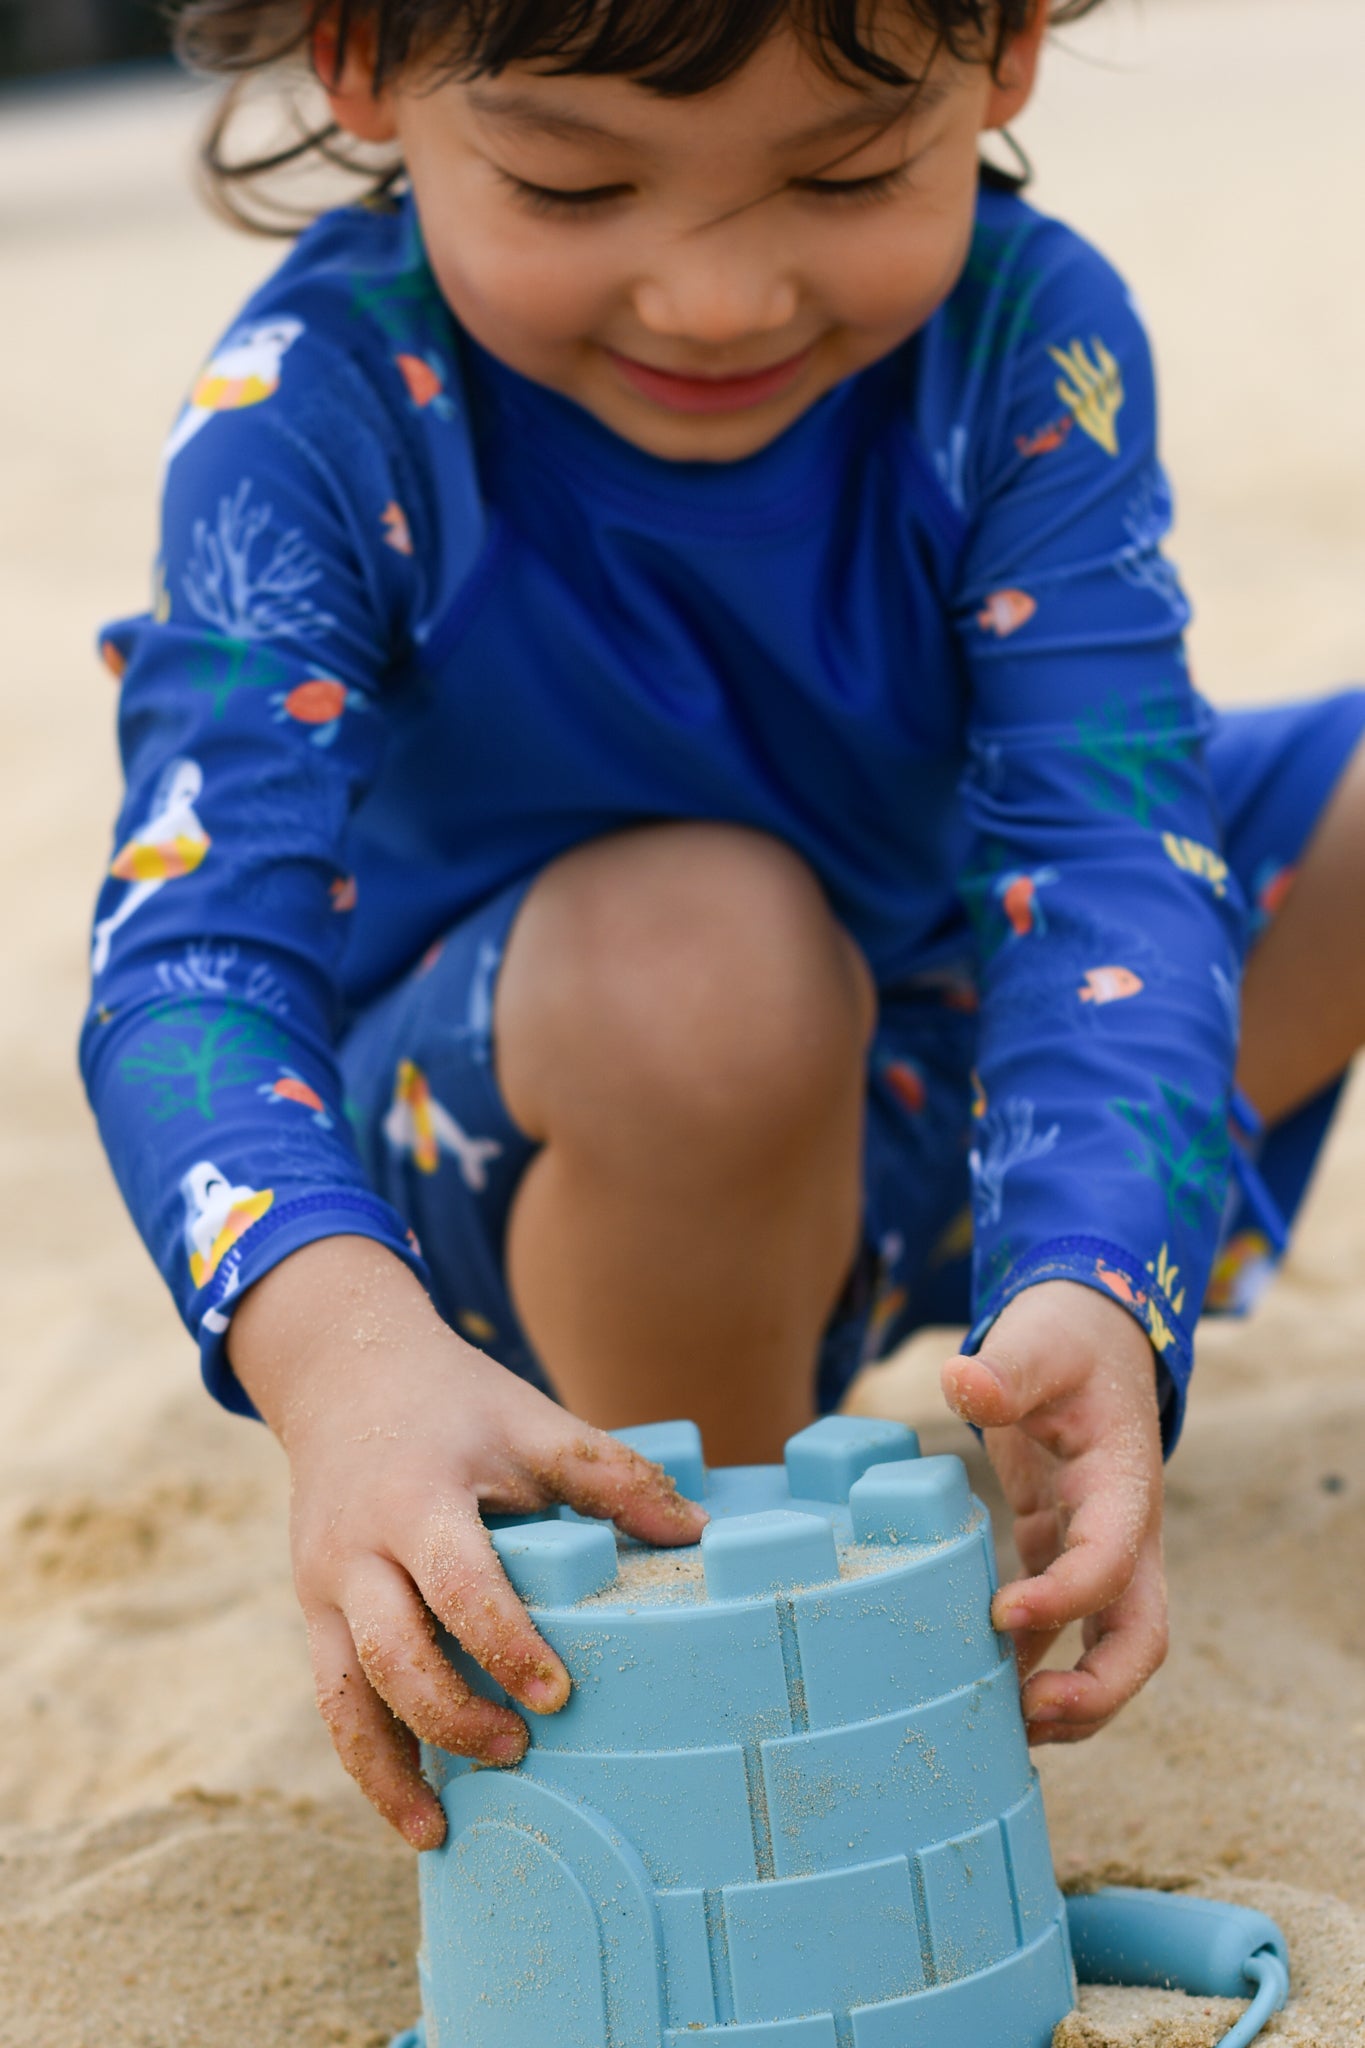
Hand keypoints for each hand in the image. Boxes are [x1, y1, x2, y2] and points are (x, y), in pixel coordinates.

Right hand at [229, 1236, 706, 1848]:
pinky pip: (331, 1698)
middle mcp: (357, 1548)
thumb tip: (699, 1534)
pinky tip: (409, 1810)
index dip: (506, 1644)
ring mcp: (324, 1584)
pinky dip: (366, 1759)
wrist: (342, 1371)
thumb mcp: (531, 1420)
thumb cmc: (455, 1402)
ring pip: (342, 1695)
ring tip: (441, 1828)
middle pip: (391, 1651)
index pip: (458, 1584)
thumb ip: (609, 1475)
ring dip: (389, 1767)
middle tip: (520, 1748)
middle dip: (451, 1714)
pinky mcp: (314, 1609)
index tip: (557, 1693)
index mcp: (417, 1497)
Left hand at [940, 1278, 1166, 1742]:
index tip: (1002, 1613)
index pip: (1111, 1560)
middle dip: (1096, 1691)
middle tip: (1028, 1716)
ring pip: (1109, 1646)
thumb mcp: (1038, 1341)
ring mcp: (1099, 1547)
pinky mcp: (1063, 1549)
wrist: (1092, 1335)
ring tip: (1000, 1730)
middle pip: (1140, 1636)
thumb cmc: (1067, 1340)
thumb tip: (964, 1383)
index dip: (1066, 1598)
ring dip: (1069, 1698)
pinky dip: (1033, 1662)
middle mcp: (1124, 1530)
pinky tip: (983, 1691)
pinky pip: (1062, 1625)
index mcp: (1123, 1483)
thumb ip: (1005, 1367)